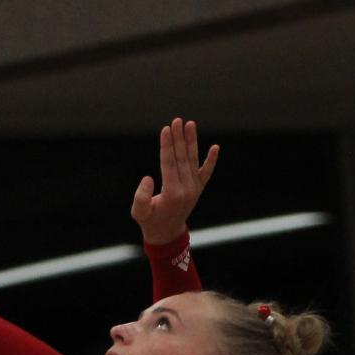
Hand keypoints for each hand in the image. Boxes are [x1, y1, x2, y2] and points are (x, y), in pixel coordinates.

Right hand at [130, 117, 219, 246]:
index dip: (167, 145)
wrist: (167, 233)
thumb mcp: (139, 212)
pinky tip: (215, 147)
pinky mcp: (198, 189)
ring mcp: (195, 189)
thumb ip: (141, 196)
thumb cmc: (149, 220)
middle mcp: (187, 189)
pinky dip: (211, 160)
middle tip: (176, 120)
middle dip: (178, 138)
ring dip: (191, 142)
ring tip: (190, 124)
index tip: (166, 129)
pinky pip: (206, 172)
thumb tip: (148, 178)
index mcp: (172, 193)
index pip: (169, 163)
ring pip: (193, 160)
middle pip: (182, 158)